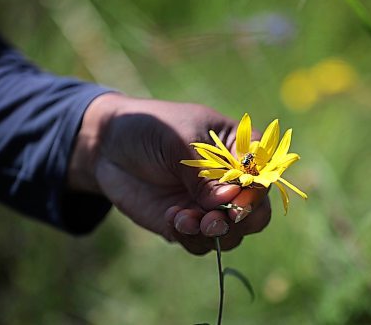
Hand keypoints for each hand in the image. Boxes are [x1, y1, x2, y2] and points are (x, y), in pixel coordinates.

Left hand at [68, 93, 270, 253]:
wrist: (108, 144)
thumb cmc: (151, 128)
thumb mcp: (178, 140)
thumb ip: (203, 173)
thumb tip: (228, 200)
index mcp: (236, 151)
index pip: (262, 175)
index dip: (256, 191)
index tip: (237, 199)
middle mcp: (227, 182)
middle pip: (255, 213)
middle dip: (240, 220)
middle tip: (215, 218)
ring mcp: (207, 205)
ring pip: (230, 233)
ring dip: (213, 232)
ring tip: (185, 218)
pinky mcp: (184, 223)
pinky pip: (199, 242)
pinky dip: (190, 236)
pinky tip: (172, 217)